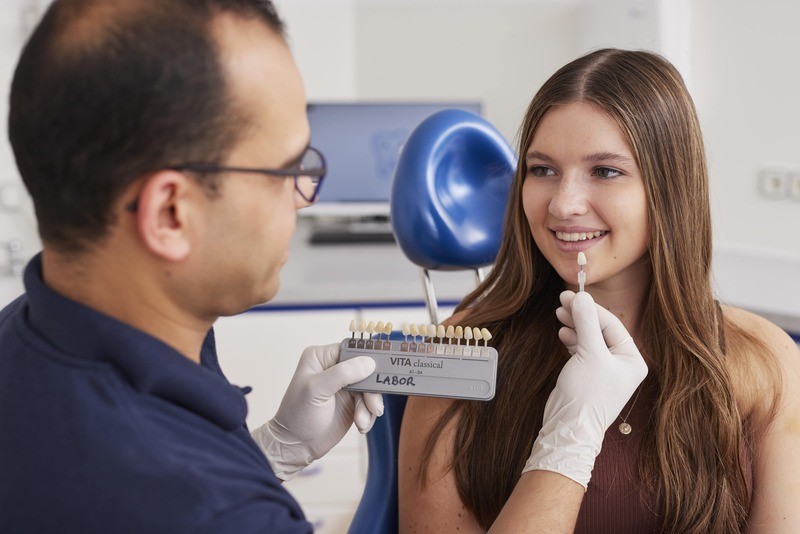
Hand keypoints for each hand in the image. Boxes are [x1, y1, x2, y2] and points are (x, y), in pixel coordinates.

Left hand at [251, 343, 383, 480]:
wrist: (296, 446)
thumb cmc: (297, 416)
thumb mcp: (317, 390)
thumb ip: (342, 373)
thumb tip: (368, 362)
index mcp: (321, 357)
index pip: (351, 350)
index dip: (366, 359)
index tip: (378, 371)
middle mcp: (334, 368)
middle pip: (365, 369)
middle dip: (371, 389)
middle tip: (373, 405)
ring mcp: (344, 386)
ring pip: (370, 388)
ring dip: (369, 406)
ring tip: (361, 421)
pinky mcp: (352, 402)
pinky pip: (369, 403)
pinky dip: (368, 415)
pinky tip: (361, 425)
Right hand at [523, 290, 646, 487]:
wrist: (569, 428)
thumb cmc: (587, 394)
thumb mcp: (589, 354)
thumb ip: (586, 323)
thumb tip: (580, 296)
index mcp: (632, 360)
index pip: (611, 325)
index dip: (591, 309)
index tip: (571, 296)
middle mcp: (621, 364)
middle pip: (600, 330)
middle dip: (581, 315)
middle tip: (562, 300)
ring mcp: (604, 370)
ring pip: (590, 338)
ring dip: (575, 325)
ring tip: (559, 314)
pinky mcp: (588, 374)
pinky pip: (582, 349)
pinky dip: (572, 339)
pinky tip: (563, 332)